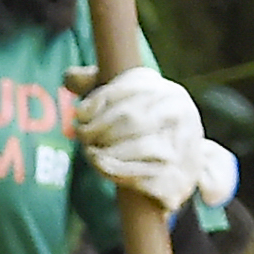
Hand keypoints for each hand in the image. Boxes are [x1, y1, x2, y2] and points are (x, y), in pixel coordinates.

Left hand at [73, 67, 237, 211]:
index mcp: (169, 92)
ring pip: (135, 146)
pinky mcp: (176, 176)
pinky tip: (101, 165)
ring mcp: (182, 146)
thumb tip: (69, 77)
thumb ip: (101, 90)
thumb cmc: (148, 131)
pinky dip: (113, 170)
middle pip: (129, 117)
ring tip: (91, 152)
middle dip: (97, 128)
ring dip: (104, 151)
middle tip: (82, 136)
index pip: (129, 88)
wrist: (184, 168)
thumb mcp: (131, 104)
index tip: (80, 114)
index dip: (98, 101)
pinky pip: (138, 173)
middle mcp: (181, 114)